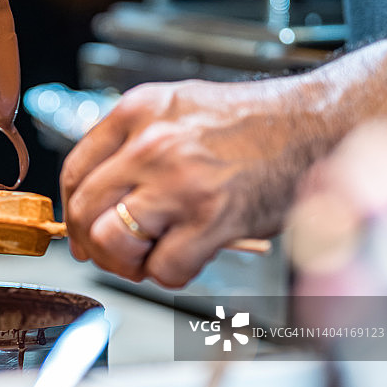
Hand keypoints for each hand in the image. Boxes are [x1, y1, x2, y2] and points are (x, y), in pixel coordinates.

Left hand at [61, 78, 315, 286]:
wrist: (315, 124)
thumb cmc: (251, 123)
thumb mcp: (176, 111)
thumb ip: (131, 147)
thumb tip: (96, 202)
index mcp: (138, 112)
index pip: (74, 171)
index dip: (71, 211)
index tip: (80, 230)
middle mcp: (152, 144)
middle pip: (84, 210)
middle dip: (92, 244)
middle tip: (113, 253)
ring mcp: (180, 181)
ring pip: (112, 242)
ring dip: (125, 263)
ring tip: (149, 258)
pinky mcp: (212, 218)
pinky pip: (163, 268)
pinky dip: (169, 275)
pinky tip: (187, 258)